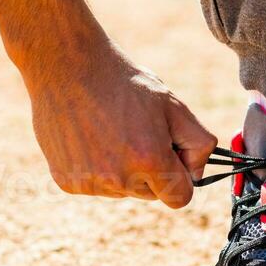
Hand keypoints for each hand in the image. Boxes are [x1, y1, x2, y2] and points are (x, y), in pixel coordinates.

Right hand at [25, 42, 215, 208]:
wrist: (67, 67)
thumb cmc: (123, 83)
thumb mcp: (172, 104)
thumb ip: (198, 143)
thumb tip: (197, 176)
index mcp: (150, 160)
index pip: (179, 198)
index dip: (179, 177)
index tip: (170, 156)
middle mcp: (119, 178)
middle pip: (150, 194)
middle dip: (150, 171)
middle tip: (135, 133)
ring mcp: (91, 183)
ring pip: (122, 190)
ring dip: (122, 169)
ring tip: (108, 131)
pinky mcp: (68, 182)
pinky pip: (95, 185)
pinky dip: (96, 167)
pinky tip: (89, 137)